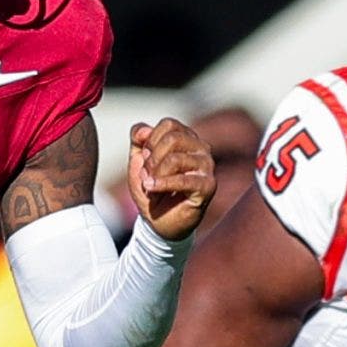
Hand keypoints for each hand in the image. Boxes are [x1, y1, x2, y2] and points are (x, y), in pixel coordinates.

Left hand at [128, 118, 216, 243]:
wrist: (160, 222)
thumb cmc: (152, 189)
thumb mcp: (138, 161)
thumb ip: (138, 141)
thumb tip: (144, 130)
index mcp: (187, 138)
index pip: (169, 125)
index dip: (150, 141)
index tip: (144, 159)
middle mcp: (201, 149)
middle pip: (173, 138)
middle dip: (152, 158)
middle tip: (145, 175)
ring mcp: (207, 167)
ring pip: (176, 159)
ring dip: (155, 174)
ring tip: (149, 186)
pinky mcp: (208, 186)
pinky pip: (183, 180)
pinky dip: (162, 184)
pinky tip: (151, 188)